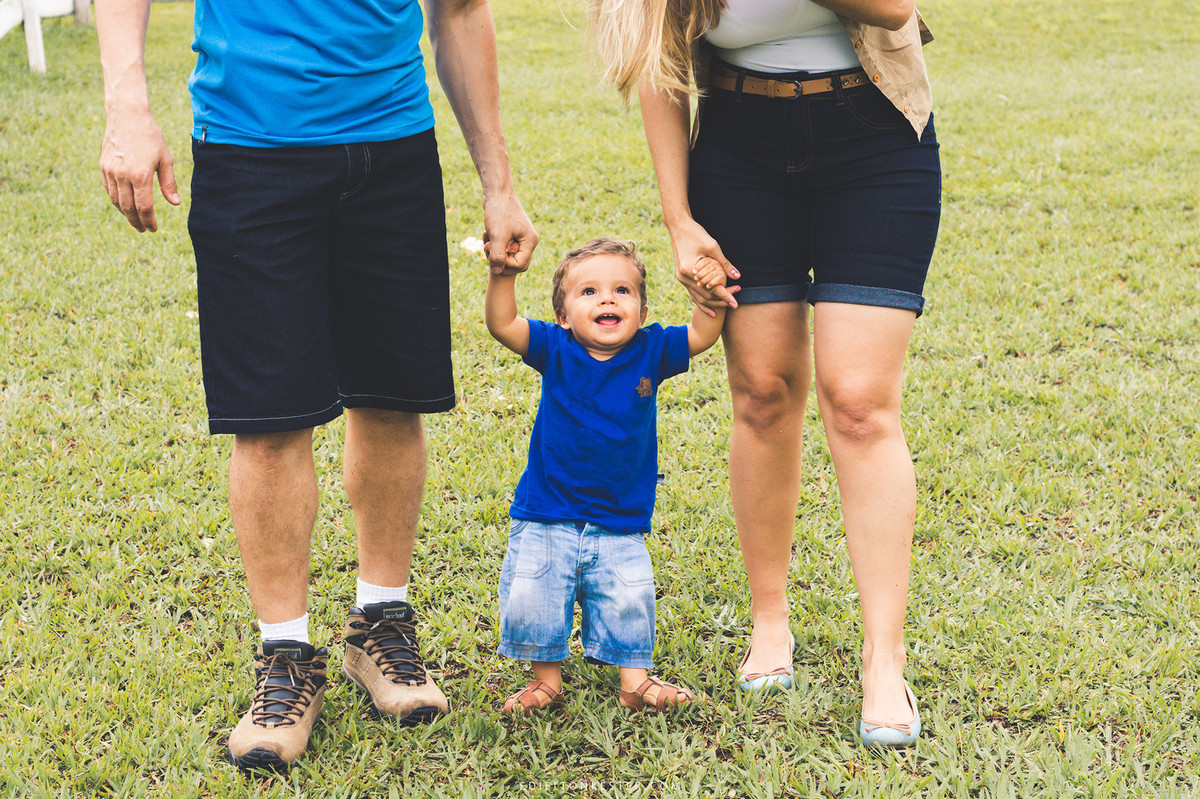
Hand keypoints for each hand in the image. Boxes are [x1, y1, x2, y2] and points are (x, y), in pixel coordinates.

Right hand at [99, 108, 180, 231]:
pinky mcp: (103, 166)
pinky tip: (124, 204)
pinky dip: (116, 200)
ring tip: (135, 219)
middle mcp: (123, 175)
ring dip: (125, 213)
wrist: (127, 116)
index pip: (144, 208)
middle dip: (136, 222)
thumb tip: (175, 203)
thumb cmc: (151, 137)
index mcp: (141, 175)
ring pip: (116, 201)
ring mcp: (110, 171)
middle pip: (128, 208)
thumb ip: (169, 183)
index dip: (149, 221)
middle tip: (144, 229)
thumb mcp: (165, 159)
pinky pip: (108, 190)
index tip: (153, 229)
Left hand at [482, 191, 538, 275]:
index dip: (504, 264)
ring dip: (495, 252)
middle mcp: (528, 241)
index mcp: (530, 242)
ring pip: (508, 256)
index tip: (493, 252)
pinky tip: (486, 234)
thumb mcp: (497, 236)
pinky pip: (503, 248)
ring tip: (486, 240)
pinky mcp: (512, 234)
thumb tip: (497, 272)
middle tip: (488, 246)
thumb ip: (498, 256)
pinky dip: (493, 245)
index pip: (519, 265)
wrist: (497, 192)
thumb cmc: (499, 212)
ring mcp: (521, 238)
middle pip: (516, 263)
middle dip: (500, 259)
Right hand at [669, 218, 739, 316]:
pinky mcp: (681, 276)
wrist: (678, 227)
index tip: (736, 304)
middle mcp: (683, 277)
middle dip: (721, 300)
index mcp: (690, 269)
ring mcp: (681, 278)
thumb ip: (724, 264)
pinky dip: (702, 301)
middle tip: (736, 301)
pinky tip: (711, 309)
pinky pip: (693, 293)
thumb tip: (737, 277)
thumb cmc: (696, 233)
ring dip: (712, 303)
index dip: (725, 296)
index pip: (711, 289)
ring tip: (727, 306)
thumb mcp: (713, 247)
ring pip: (698, 298)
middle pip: (704, 296)